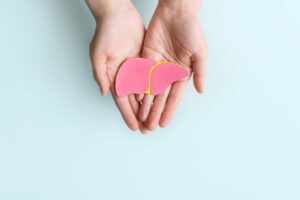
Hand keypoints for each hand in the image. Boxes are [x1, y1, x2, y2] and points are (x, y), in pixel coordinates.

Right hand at [86, 0, 145, 130]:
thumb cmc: (105, 33)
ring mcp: (136, 69)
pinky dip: (156, 89)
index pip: (122, 101)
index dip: (128, 114)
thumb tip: (104, 93)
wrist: (118, 15)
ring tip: (155, 119)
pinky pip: (152, 77)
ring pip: (145, 92)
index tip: (135, 127)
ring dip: (150, 106)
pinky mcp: (146, 61)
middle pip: (134, 101)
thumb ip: (101, 74)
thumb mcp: (98, 55)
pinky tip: (161, 99)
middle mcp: (126, 76)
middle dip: (140, 116)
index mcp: (113, 76)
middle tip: (148, 129)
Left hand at [139, 0, 207, 130]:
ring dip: (145, 104)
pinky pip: (141, 75)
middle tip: (148, 127)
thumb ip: (199, 73)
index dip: (169, 111)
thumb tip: (200, 91)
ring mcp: (157, 65)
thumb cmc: (191, 31)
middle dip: (155, 112)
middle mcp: (168, 72)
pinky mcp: (146, 57)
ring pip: (149, 89)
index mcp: (182, 73)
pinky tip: (134, 99)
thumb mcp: (200, 53)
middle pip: (160, 96)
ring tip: (141, 118)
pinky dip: (138, 87)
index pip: (174, 96)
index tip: (163, 124)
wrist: (176, 12)